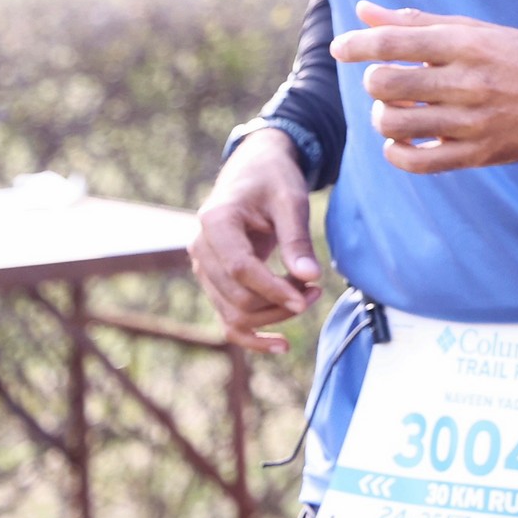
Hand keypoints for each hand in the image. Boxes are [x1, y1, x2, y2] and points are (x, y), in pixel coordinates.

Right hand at [191, 127, 320, 353]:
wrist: (254, 171)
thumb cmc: (274, 180)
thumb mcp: (291, 200)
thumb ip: (297, 239)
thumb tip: (310, 278)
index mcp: (215, 222)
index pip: (240, 269)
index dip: (274, 288)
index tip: (308, 296)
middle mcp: (201, 248)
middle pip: (236, 297)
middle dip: (280, 302)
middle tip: (316, 288)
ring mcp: (205, 269)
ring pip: (232, 314)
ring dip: (273, 316)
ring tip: (310, 296)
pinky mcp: (215, 283)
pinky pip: (227, 320)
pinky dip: (252, 337)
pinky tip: (282, 345)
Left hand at [329, 2, 517, 172]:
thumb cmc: (512, 55)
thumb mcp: (470, 29)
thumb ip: (415, 22)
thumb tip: (362, 12)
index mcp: (465, 44)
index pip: (393, 41)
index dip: (356, 44)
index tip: (342, 48)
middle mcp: (467, 81)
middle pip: (386, 82)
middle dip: (374, 81)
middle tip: (386, 80)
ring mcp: (472, 121)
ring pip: (394, 123)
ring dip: (383, 116)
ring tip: (396, 110)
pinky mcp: (475, 153)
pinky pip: (415, 162)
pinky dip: (396, 152)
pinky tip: (402, 140)